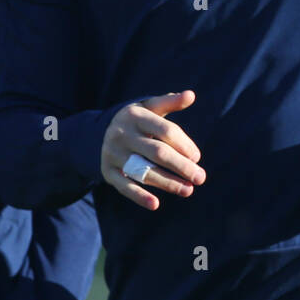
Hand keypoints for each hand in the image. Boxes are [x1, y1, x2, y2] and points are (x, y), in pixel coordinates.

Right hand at [100, 91, 205, 210]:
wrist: (98, 133)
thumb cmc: (136, 120)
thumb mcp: (150, 107)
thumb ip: (170, 102)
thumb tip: (191, 95)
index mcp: (136, 116)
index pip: (165, 130)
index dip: (184, 144)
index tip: (197, 157)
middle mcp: (123, 134)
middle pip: (157, 153)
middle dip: (181, 167)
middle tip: (201, 178)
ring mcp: (114, 154)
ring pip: (144, 171)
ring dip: (167, 183)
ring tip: (188, 190)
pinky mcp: (108, 171)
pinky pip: (124, 186)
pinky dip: (139, 196)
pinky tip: (155, 204)